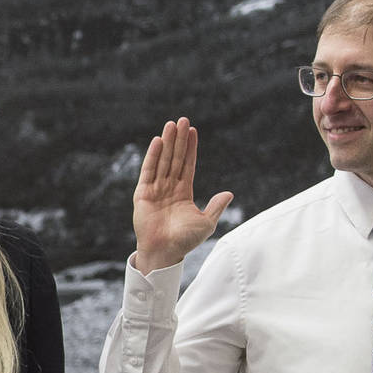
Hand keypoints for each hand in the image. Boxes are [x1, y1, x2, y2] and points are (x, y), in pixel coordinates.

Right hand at [132, 118, 231, 273]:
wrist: (165, 252)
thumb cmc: (185, 241)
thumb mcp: (206, 223)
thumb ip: (216, 206)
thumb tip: (229, 193)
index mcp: (183, 193)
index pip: (187, 165)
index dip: (191, 148)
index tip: (193, 131)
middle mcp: (169, 188)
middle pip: (175, 158)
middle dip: (179, 139)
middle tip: (183, 120)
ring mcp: (155, 190)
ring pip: (163, 161)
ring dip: (167, 142)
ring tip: (171, 124)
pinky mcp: (143, 194)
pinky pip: (148, 171)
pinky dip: (153, 156)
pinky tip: (157, 141)